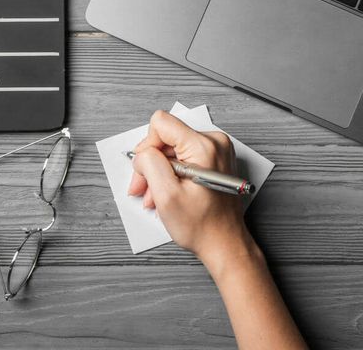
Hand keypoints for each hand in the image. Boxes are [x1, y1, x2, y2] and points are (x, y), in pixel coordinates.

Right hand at [128, 110, 251, 267]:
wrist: (226, 245)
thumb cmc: (202, 226)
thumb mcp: (166, 195)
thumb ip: (149, 163)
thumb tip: (143, 152)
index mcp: (204, 147)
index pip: (161, 123)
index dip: (147, 146)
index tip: (147, 169)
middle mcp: (214, 142)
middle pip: (166, 137)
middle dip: (151, 162)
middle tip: (144, 187)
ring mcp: (216, 149)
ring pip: (172, 148)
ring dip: (159, 171)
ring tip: (155, 194)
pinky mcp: (215, 157)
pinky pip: (183, 155)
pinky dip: (171, 172)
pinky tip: (167, 191)